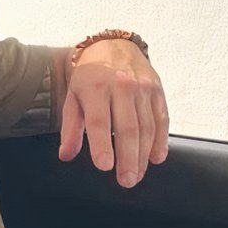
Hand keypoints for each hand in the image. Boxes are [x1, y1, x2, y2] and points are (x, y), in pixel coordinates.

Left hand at [58, 40, 168, 187]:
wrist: (113, 47)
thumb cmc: (89, 77)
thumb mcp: (73, 98)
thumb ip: (70, 128)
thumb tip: (66, 155)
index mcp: (94, 88)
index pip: (99, 121)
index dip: (102, 145)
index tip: (105, 166)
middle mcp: (120, 86)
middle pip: (127, 128)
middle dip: (128, 158)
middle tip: (126, 181)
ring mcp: (142, 88)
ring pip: (146, 126)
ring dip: (143, 155)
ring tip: (137, 175)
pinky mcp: (157, 90)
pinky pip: (161, 118)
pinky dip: (161, 140)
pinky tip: (156, 157)